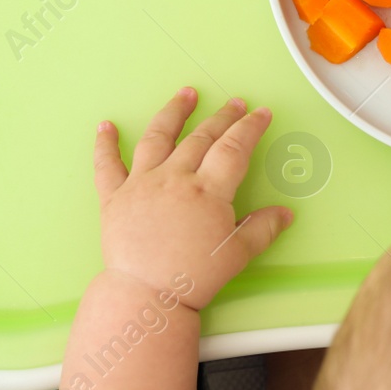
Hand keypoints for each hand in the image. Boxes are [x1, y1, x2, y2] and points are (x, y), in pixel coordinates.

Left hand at [93, 87, 292, 309]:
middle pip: (201, 137)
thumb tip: (286, 212)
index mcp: (207, 191)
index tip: (261, 113)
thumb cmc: (193, 278)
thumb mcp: (238, 255)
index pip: (233, 148)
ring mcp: (141, 184)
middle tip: (235, 103)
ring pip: (157, 137)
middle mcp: (174, 178)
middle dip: (222, 117)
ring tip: (186, 94)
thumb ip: (263, 229)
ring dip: (173, 112)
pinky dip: (105, 145)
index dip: (250, 127)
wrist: (145, 295)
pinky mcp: (114, 198)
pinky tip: (105, 126)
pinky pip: (107, 166)